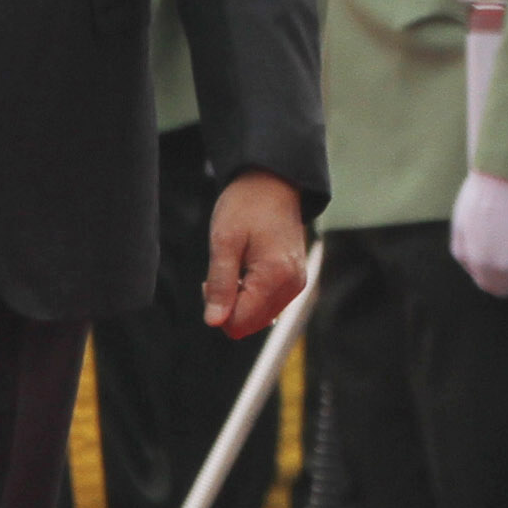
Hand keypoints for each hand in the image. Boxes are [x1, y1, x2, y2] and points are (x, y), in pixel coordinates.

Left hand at [205, 172, 307, 336]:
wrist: (272, 182)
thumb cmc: (246, 206)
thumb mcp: (224, 241)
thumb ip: (220, 285)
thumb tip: (214, 322)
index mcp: (275, 277)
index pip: (239, 323)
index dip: (218, 308)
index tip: (211, 279)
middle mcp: (292, 285)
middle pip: (249, 324)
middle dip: (229, 305)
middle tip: (224, 269)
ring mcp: (296, 283)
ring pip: (258, 317)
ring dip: (240, 299)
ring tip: (237, 265)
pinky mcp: (294, 279)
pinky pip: (267, 304)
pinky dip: (252, 293)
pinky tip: (248, 268)